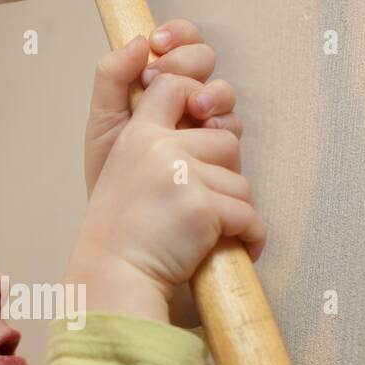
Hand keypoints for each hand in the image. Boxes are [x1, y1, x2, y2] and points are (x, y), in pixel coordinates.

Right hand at [70, 72, 263, 316]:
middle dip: (224, 176)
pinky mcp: (203, 206)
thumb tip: (207, 112)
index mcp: (137, 136)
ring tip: (208, 235)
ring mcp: (182, 174)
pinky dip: (248, 238)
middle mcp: (158, 147)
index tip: (201, 125)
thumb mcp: (122, 172)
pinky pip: (249, 217)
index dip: (197, 98)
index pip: (175, 86)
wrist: (114, 278)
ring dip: (234, 212)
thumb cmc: (122, 234)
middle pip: (225, 140)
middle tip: (201, 208)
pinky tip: (230, 251)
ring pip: (240, 182)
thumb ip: (154, 142)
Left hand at [84, 19, 243, 196]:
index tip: (158, 44)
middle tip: (163, 75)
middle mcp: (186, 104)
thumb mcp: (104, 124)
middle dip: (191, 62)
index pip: (181, 44)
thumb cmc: (111, 177)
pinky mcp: (220, 156)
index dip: (178, 36)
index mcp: (158, 88)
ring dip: (213, 94)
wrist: (126, 229)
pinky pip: (233, 132)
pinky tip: (207, 129)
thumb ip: (113, 78)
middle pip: (206, 62)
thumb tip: (139, 40)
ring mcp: (205, 129)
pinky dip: (222, 125)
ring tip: (196, 108)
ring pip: (224, 94)